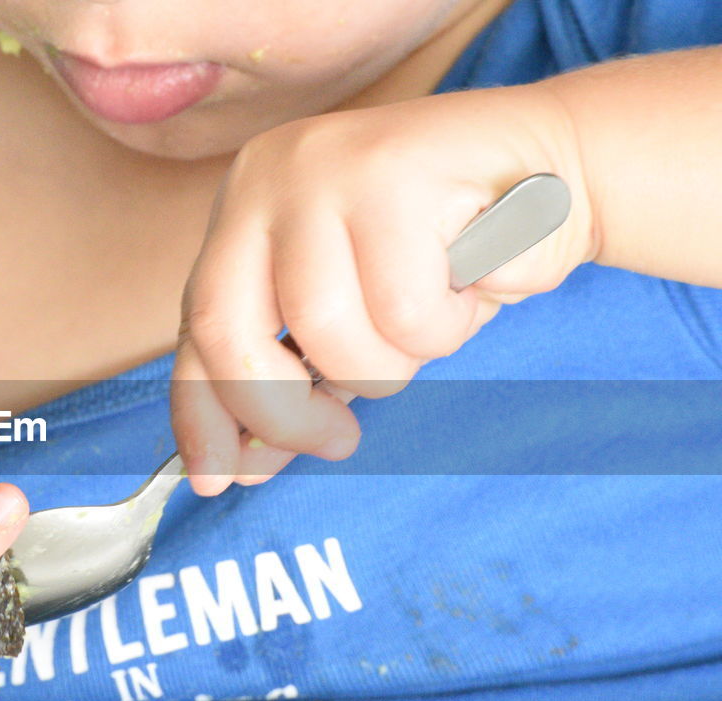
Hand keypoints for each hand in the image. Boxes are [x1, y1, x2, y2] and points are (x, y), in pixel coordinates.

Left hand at [172, 83, 595, 494]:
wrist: (556, 169)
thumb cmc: (445, 258)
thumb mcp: (354, 326)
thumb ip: (295, 386)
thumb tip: (237, 468)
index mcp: (243, 214)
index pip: (198, 328)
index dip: (202, 414)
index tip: (217, 480)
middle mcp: (265, 179)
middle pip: (230, 332)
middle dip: (282, 414)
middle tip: (338, 441)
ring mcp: (324, 166)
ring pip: (328, 330)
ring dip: (389, 364)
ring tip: (427, 325)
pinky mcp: (393, 166)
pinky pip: (406, 311)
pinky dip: (445, 326)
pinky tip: (467, 283)